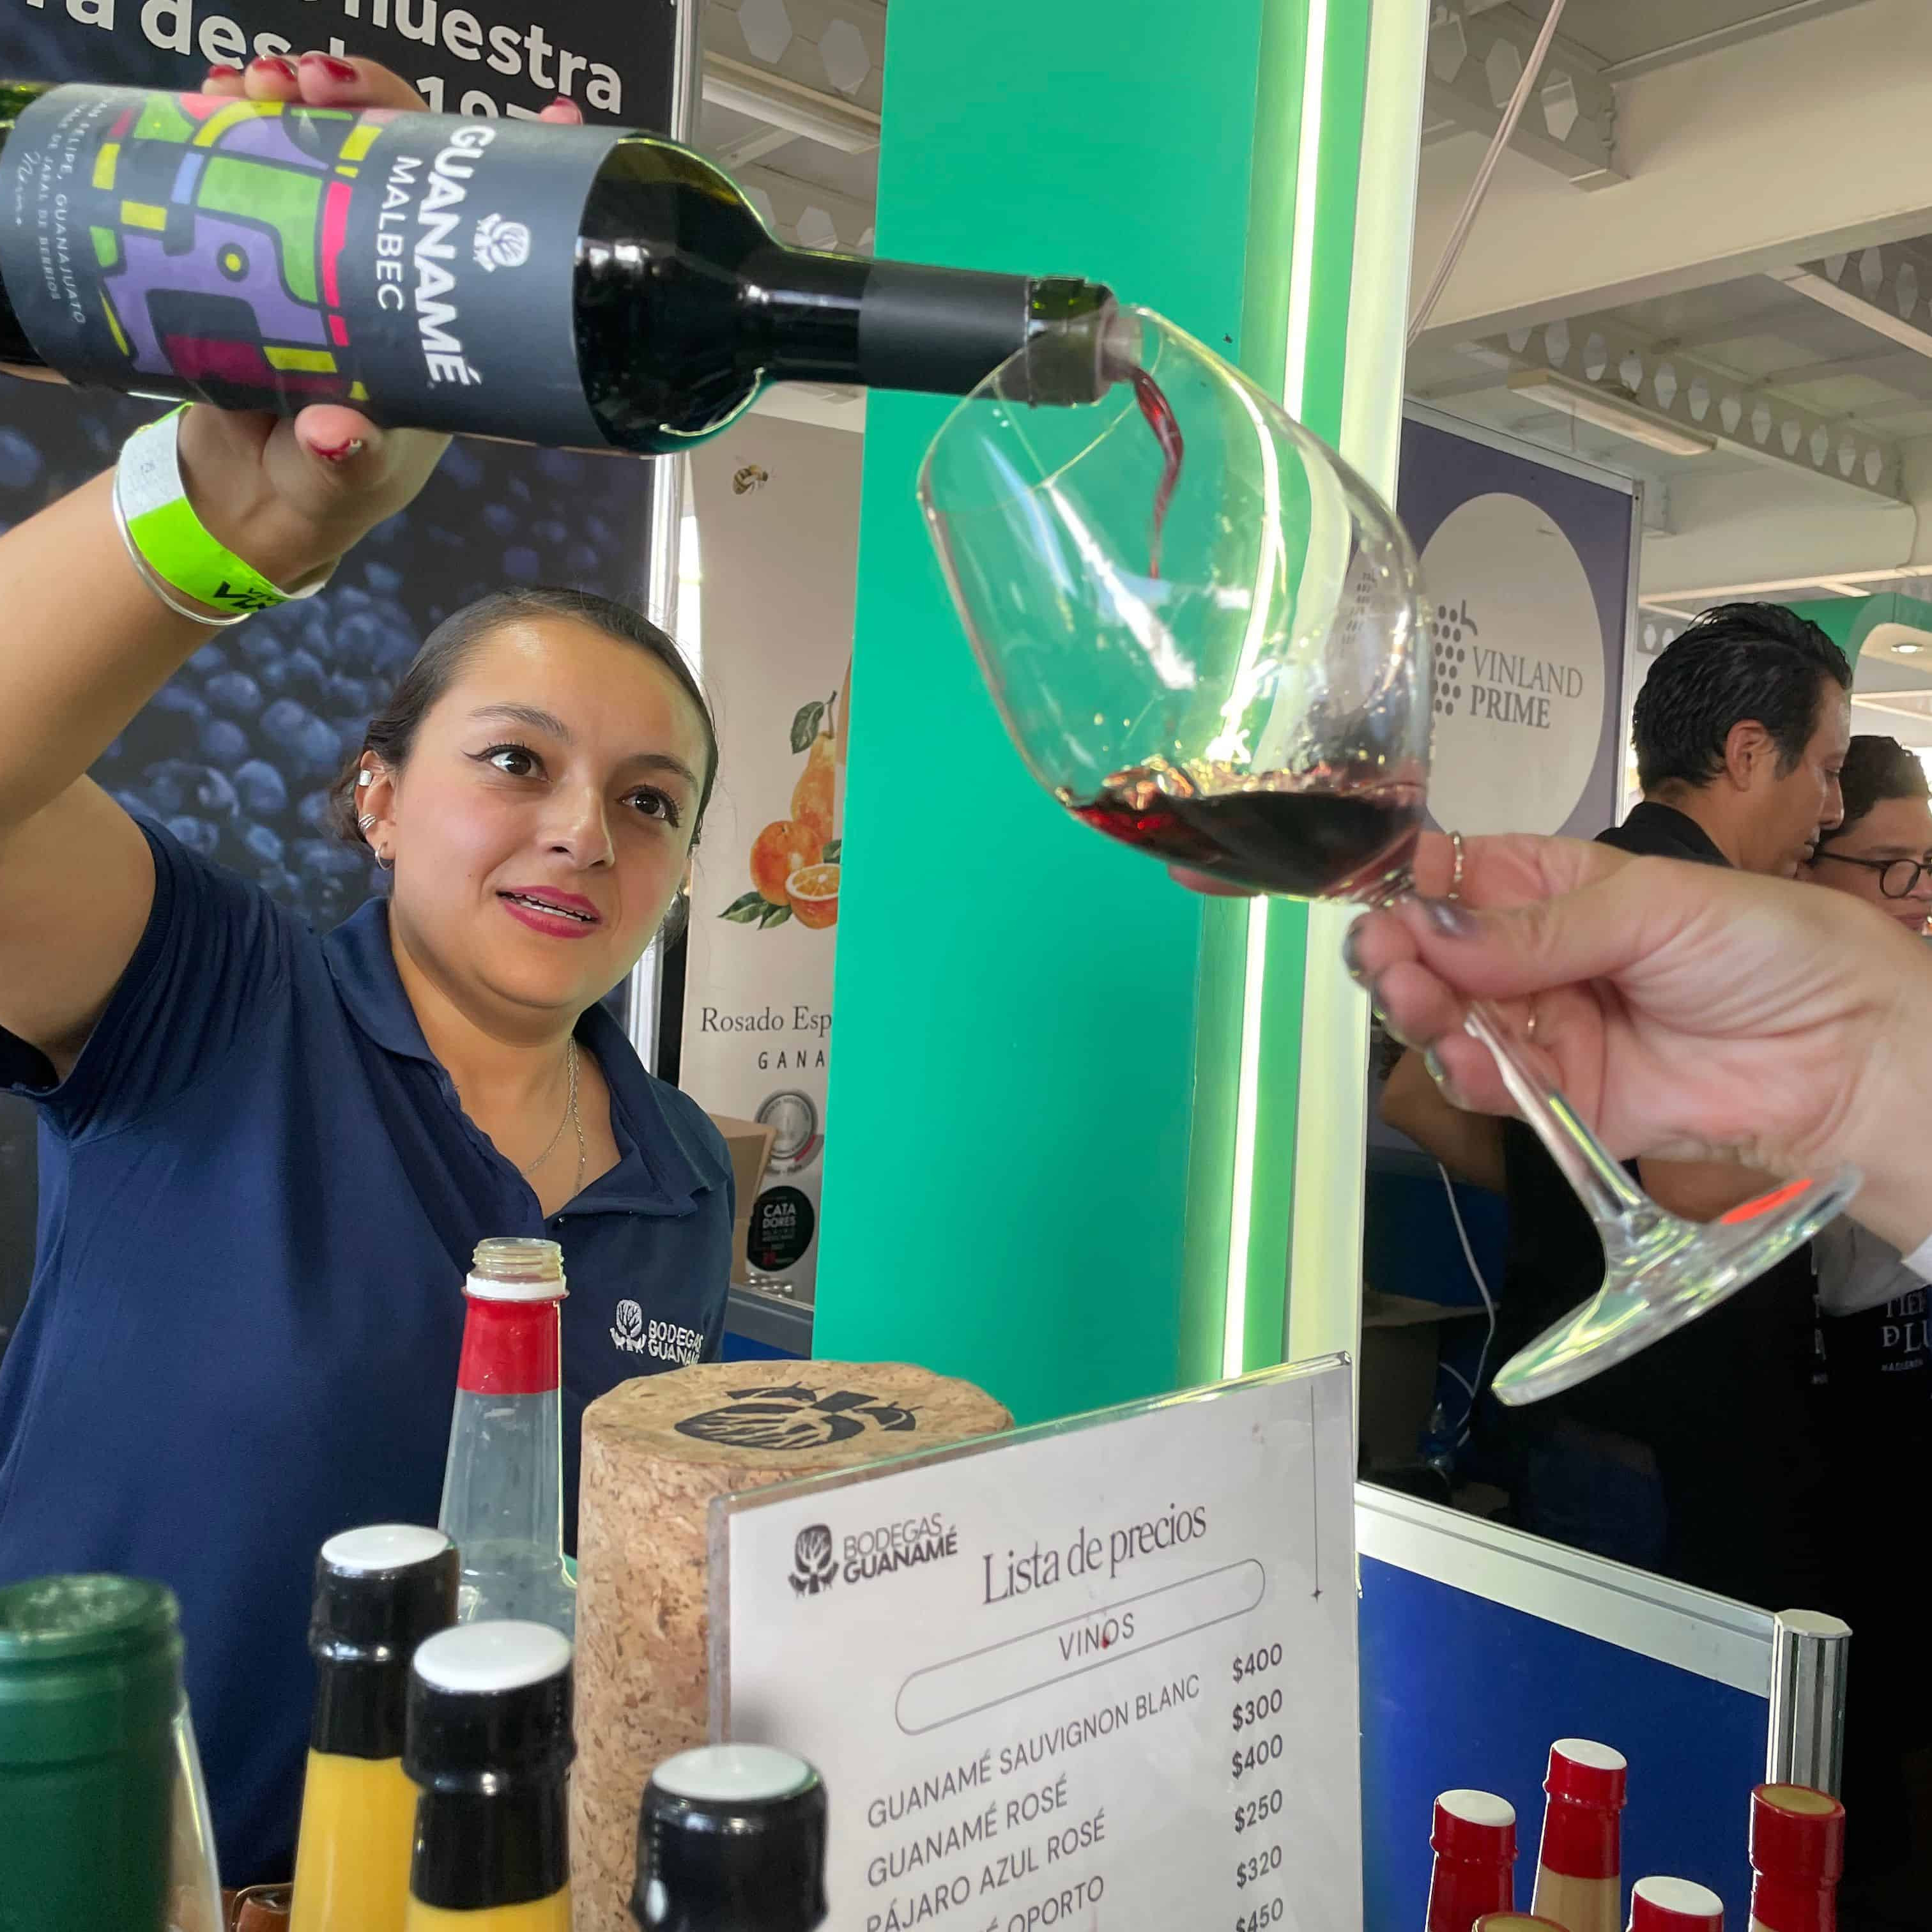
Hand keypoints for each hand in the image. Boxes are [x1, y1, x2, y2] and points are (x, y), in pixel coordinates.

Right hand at [180, 55, 584, 584]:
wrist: (250, 502)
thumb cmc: (327, 493)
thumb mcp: (343, 484)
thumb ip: (344, 466)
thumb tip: (334, 438)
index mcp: (442, 318)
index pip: (481, 220)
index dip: (509, 160)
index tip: (540, 113)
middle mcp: (389, 271)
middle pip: (398, 156)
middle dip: (368, 101)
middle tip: (323, 84)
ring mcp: (321, 251)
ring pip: (323, 147)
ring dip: (293, 97)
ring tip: (257, 82)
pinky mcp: (255, 246)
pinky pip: (250, 167)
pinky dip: (229, 122)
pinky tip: (213, 92)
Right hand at [1345, 830, 1931, 1250]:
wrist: (1852, 1052)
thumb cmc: (1769, 946)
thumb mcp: (1653, 906)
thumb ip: (1538, 928)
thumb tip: (1429, 925)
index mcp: (1552, 888)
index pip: (1454, 879)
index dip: (1409, 887)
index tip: (1380, 898)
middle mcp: (1534, 959)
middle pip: (1435, 957)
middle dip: (1398, 956)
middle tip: (1383, 960)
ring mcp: (1546, 1031)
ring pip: (1451, 1024)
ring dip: (1421, 1015)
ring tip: (1416, 1004)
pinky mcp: (1566, 1101)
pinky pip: (1497, 1092)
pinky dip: (1468, 1077)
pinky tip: (1461, 1058)